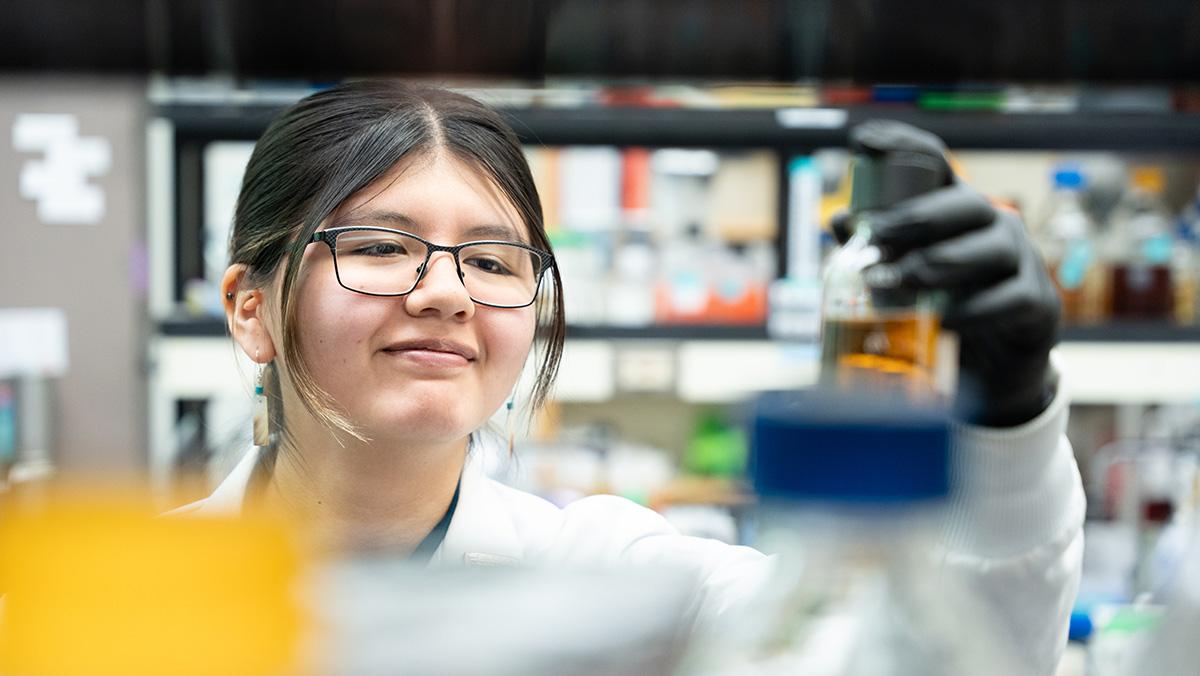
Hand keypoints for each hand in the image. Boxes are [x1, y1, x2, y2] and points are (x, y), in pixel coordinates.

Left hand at [835, 120, 1060, 426]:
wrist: (989, 370)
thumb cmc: (943, 309)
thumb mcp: (906, 277)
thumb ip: (875, 249)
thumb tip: (840, 219)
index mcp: (956, 211)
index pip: (936, 164)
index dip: (902, 145)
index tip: (862, 141)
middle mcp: (994, 225)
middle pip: (965, 204)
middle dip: (916, 219)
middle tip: (875, 238)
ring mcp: (1021, 261)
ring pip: (988, 249)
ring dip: (937, 264)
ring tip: (894, 283)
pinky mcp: (1036, 302)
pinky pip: (1008, 299)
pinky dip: (972, 311)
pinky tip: (943, 320)